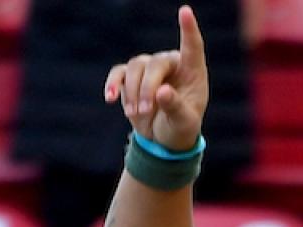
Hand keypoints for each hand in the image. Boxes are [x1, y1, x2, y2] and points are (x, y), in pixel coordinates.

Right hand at [103, 5, 208, 151]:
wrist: (162, 138)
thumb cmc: (180, 127)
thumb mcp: (184, 123)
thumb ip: (175, 107)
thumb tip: (162, 92)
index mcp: (192, 71)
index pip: (192, 46)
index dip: (188, 29)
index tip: (185, 11)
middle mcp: (171, 63)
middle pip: (155, 63)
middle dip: (147, 88)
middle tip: (145, 112)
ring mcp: (150, 68)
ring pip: (135, 67)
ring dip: (133, 92)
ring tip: (136, 114)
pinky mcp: (131, 77)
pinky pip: (119, 73)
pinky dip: (113, 85)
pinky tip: (110, 98)